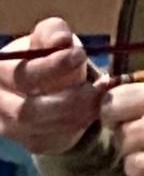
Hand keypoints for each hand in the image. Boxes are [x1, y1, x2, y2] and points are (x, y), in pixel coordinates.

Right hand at [0, 18, 104, 153]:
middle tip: (100, 84)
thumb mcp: (50, 40)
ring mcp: (11, 126)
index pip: (21, 75)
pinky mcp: (32, 142)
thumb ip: (53, 33)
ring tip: (100, 93)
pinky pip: (58, 137)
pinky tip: (93, 107)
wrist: (51, 88)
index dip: (53, 66)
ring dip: (79, 111)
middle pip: (28, 111)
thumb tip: (61, 40)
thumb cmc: (47, 59)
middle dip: (70, 98)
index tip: (80, 55)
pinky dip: (81, 122)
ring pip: (45, 127)